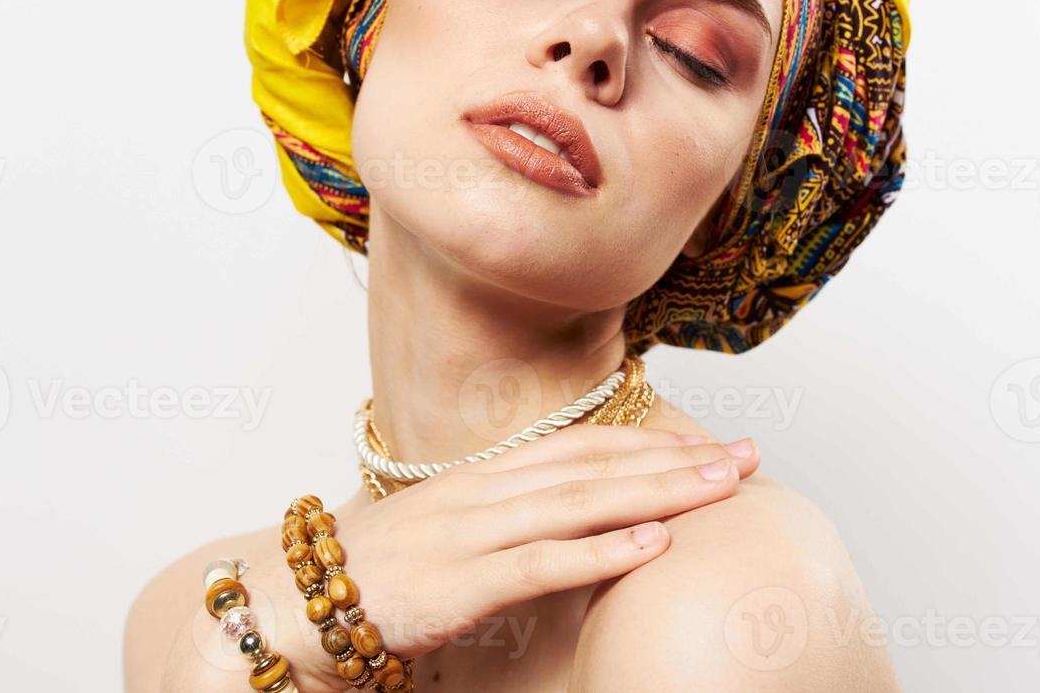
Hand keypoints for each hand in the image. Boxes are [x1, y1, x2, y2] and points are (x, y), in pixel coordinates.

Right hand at [285, 424, 758, 690]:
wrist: (293, 597)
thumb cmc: (375, 570)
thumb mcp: (449, 528)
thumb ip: (508, 514)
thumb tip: (569, 516)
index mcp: (486, 476)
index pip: (585, 446)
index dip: (652, 441)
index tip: (711, 443)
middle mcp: (486, 491)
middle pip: (598, 464)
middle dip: (677, 459)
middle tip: (746, 454)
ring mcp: (472, 532)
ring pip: (582, 502)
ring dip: (659, 491)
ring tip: (720, 486)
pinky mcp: (458, 581)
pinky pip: (540, 563)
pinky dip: (599, 551)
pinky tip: (651, 546)